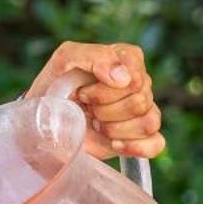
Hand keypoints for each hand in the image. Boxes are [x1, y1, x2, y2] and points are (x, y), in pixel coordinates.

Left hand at [26, 40, 165, 160]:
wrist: (46, 120)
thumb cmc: (56, 87)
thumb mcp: (64, 60)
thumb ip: (93, 56)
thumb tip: (122, 76)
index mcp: (127, 59)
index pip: (135, 77)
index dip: (105, 90)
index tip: (82, 92)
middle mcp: (140, 83)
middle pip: (139, 101)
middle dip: (105, 110)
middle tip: (87, 109)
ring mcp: (144, 111)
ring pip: (148, 122)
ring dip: (114, 128)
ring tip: (96, 124)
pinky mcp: (142, 138)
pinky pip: (157, 144)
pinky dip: (134, 146)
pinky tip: (113, 143)